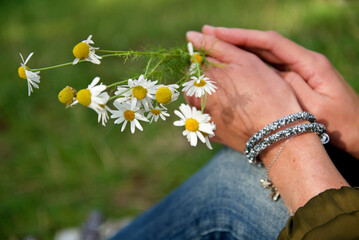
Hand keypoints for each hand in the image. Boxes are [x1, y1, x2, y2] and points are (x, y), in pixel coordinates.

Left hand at [185, 31, 301, 151]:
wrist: (277, 134)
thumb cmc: (265, 92)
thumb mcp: (244, 60)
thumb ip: (215, 45)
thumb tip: (190, 35)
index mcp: (200, 77)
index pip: (196, 60)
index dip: (215, 59)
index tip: (233, 67)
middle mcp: (193, 98)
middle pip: (196, 79)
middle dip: (212, 77)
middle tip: (239, 84)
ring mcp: (199, 117)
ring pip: (201, 96)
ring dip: (213, 93)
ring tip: (239, 99)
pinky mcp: (207, 132)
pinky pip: (207, 114)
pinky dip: (217, 110)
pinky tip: (235, 112)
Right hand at [203, 25, 358, 157]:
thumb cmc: (342, 125)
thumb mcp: (317, 110)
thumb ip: (292, 89)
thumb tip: (265, 74)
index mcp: (310, 63)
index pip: (271, 42)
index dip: (243, 37)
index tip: (218, 34)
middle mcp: (302, 62)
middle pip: (264, 45)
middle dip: (236, 38)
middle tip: (207, 34)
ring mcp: (297, 71)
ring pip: (263, 56)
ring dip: (239, 50)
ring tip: (213, 46)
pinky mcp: (294, 82)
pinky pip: (267, 70)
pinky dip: (248, 65)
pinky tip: (231, 66)